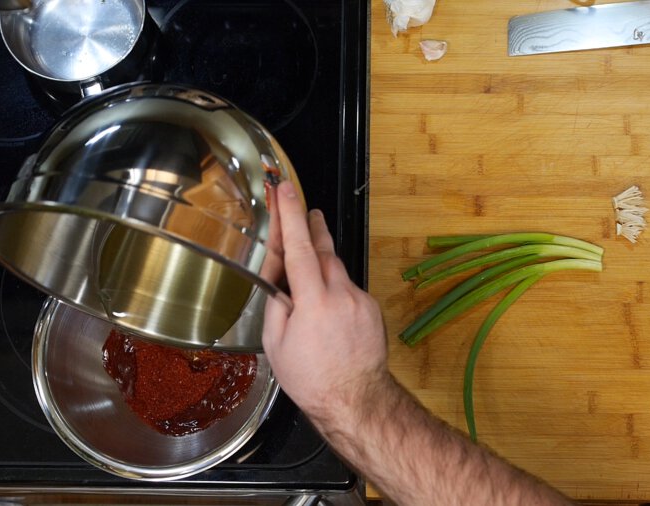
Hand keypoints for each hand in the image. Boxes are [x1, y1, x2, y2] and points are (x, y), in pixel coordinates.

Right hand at [262, 181, 388, 421]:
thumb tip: (281, 282)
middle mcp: (341, 295)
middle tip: (304, 209)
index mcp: (314, 302)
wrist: (356, 401)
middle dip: (312, 227)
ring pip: (338, 270)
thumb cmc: (313, 379)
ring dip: (323, 261)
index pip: (298, 247)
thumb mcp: (277, 344)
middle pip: (325, 249)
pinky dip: (336, 289)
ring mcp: (361, 301)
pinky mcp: (372, 309)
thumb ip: (277, 305)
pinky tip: (327, 307)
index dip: (290, 215)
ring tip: (308, 263)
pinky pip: (349, 289)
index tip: (286, 190)